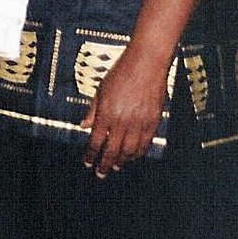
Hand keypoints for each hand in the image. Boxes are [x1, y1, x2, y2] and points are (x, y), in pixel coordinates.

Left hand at [80, 49, 167, 176]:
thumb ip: (93, 110)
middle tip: (101, 173)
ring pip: (130, 150)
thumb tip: (83, 126)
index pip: (96, 141)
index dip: (91, 154)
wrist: (146, 64)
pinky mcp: (153, 121)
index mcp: (106, 113)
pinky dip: (139, 153)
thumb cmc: (121, 74)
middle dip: (105, 164)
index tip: (87, 163)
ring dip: (122, 161)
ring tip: (116, 167)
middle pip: (112, 150)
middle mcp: (122, 121)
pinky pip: (145, 143)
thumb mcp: (100, 90)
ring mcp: (139, 123)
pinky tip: (133, 156)